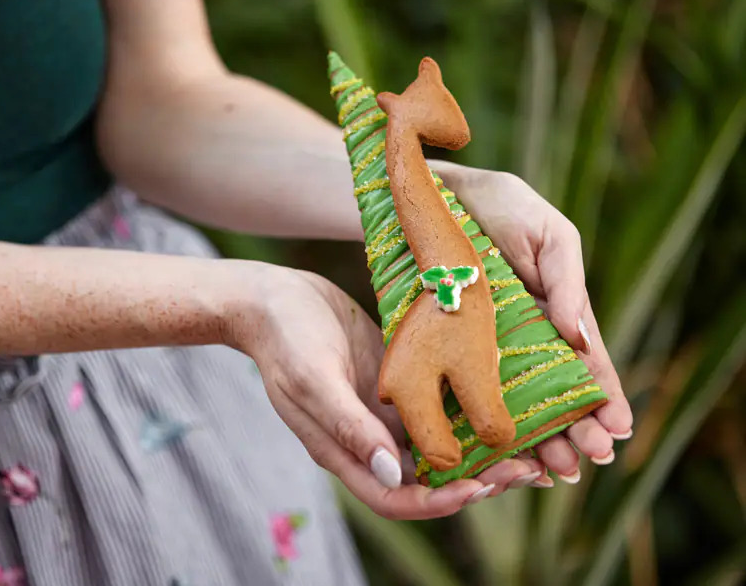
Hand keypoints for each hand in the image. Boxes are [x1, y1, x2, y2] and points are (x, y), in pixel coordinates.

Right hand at [228, 262, 548, 518]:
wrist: (271, 297)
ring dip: (480, 448)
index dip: (438, 501)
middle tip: (525, 469)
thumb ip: (350, 427)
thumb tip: (393, 472)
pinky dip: (468, 409)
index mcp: (343, 450)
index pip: (395, 496)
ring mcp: (382, 411)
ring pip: (439, 444)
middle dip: (476, 479)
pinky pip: (436, 405)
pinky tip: (500, 398)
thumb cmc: (285, 338)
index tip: (481, 487)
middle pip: (427, 478)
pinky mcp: (394, 381)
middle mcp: (368, 438)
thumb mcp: (313, 379)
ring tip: (529, 444)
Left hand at [430, 162, 633, 482]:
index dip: (602, 397)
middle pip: (554, 394)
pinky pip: (464, 390)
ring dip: (539, 436)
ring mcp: (483, 345)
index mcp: (554, 313)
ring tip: (555, 469)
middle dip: (575, 428)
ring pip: (515, 402)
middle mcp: (522, 338)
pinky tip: (497, 451)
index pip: (585, 364)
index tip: (617, 430)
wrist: (434, 194)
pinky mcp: (443, 346)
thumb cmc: (498, 207)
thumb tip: (581, 340)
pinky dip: (482, 421)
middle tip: (588, 459)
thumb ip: (567, 282)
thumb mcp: (548, 235)